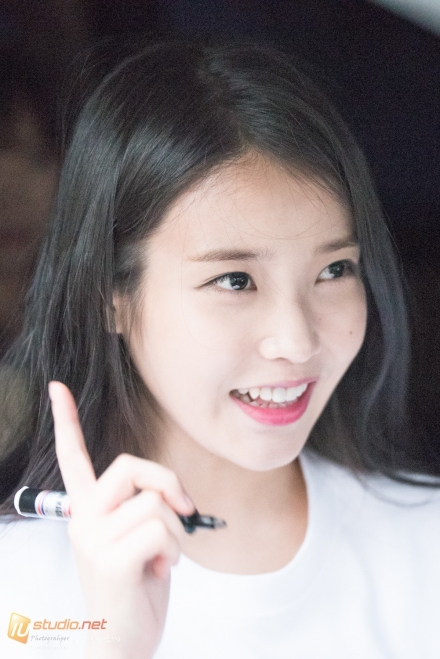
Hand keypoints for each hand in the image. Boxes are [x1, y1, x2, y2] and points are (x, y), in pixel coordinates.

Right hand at [49, 381, 194, 658]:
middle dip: (169, 483)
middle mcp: (83, 517)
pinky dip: (174, 551)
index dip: (66, 420)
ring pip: (156, 503)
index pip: (73, 456)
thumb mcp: (138, 540)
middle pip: (133, 466)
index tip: (57, 388)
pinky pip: (161, 530)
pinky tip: (159, 572)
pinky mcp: (109, 559)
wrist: (121, 642)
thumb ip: (144, 508)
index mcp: (87, 509)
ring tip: (162, 559)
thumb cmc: (136, 586)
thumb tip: (172, 494)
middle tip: (184, 509)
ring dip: (176, 532)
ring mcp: (92, 537)